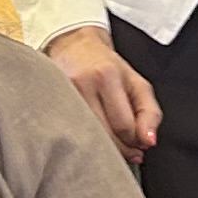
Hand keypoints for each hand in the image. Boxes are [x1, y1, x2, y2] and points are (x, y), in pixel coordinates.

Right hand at [44, 26, 158, 161]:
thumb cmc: (108, 68)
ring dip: (100, 148)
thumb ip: (150, 113)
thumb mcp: (137, 85)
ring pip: (84, 138)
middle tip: (126, 148)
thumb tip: (149, 142)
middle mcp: (81, 84)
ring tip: (109, 142)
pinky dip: (82, 141)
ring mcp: (61, 95)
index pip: (124, 126)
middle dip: (119, 149)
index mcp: (106, 76)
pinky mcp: (48, 103)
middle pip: (103, 135)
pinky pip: (69, 134)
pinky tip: (89, 137)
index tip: (137, 144)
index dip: (134, 142)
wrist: (74, 48)